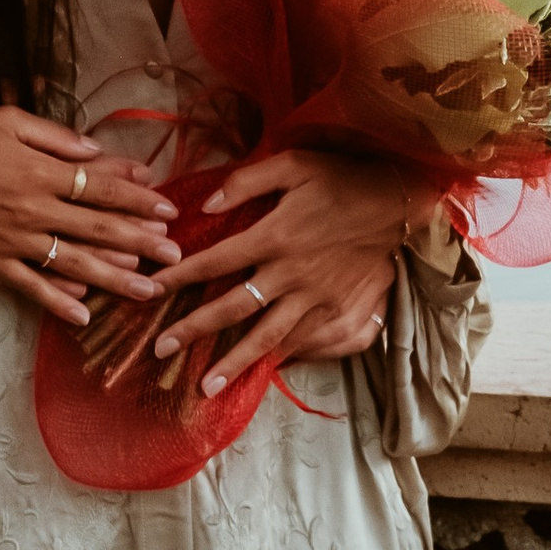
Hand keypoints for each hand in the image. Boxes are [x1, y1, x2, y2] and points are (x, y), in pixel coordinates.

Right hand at [0, 104, 178, 328]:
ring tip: (148, 292)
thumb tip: (95, 150)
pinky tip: (85, 315)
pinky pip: (29, 286)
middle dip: (142, 243)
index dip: (136, 199)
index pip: (100, 187)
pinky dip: (57, 302)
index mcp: (40, 171)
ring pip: (72, 262)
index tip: (167, 210)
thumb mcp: (8, 119)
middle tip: (176, 258)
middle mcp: (32, 208)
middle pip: (97, 229)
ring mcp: (12, 239)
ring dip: (114, 278)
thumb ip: (54, 135)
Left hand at [149, 148, 414, 397]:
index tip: (151, 291)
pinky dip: (276, 358)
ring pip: (266, 336)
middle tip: (160, 350)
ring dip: (233, 362)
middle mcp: (290, 273)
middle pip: (232, 308)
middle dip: (193, 330)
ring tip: (205, 385)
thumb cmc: (342, 178)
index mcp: (274, 235)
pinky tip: (256, 372)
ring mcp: (314, 297)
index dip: (179, 277)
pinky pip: (300, 340)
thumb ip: (246, 182)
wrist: (399, 202)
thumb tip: (206, 205)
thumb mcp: (293, 164)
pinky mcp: (336, 310)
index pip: (214, 261)